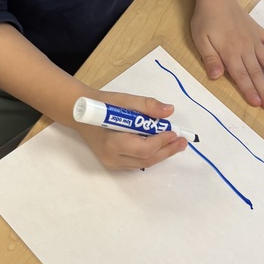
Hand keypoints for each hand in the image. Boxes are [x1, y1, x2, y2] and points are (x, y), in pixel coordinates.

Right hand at [73, 92, 187, 169]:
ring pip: (143, 163)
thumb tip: (169, 111)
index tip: (174, 132)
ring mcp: (111, 163)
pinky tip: (161, 146)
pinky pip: (137, 162)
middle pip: (146, 159)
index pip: (143, 148)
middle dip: (167, 151)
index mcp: (111, 142)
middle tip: (183, 142)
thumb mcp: (124, 100)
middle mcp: (111, 157)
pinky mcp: (113, 164)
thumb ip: (147, 106)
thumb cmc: (102, 104)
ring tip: (176, 144)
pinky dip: (151, 155)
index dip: (161, 141)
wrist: (81, 112)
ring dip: (161, 154)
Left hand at [191, 0, 263, 109]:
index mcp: (230, 52)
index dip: (249, 91)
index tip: (258, 104)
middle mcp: (245, 48)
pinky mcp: (258, 31)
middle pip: (256, 73)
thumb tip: (217, 76)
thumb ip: (210, 58)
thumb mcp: (200, 39)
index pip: (241, 76)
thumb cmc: (205, 20)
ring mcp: (254, 40)